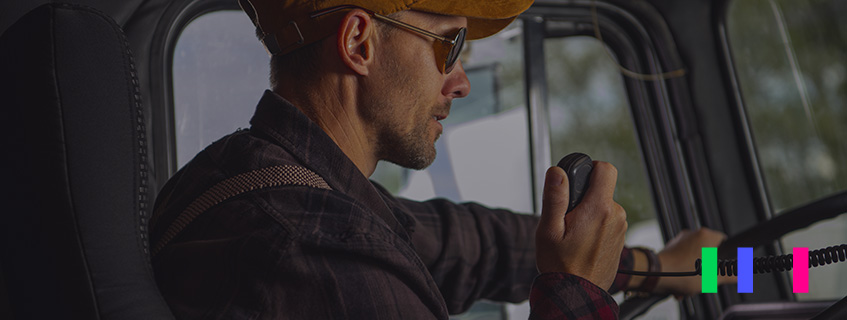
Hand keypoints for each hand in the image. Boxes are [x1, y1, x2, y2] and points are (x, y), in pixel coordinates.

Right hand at [536, 162, 627, 290]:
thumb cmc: (561, 266)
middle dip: (583, 196)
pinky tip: (582, 243)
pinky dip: (595, 225)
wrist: (577, 295)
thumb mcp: (549, 230)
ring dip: (588, 213)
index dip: (590, 168)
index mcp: (599, 209)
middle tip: (567, 219)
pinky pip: (607, 221)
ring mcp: (620, 228)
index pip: (606, 169)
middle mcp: (616, 216)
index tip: (576, 182)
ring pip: (603, 205)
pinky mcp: (620, 238)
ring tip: (573, 234)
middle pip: (601, 189)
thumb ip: (554, 197)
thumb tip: (557, 172)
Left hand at [655, 228, 736, 295]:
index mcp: (706, 236)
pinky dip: (683, 271)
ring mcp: (680, 240)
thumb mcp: (712, 279)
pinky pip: (682, 260)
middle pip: (708, 252)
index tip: (726, 264)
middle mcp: (692, 234)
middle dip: (707, 269)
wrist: (656, 274)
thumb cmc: (682, 273)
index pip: (724, 240)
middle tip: (706, 280)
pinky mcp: (670, 248)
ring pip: (694, 258)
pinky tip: (681, 285)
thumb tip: (737, 276)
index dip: (727, 254)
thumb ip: (728, 276)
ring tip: (691, 286)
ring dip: (694, 273)